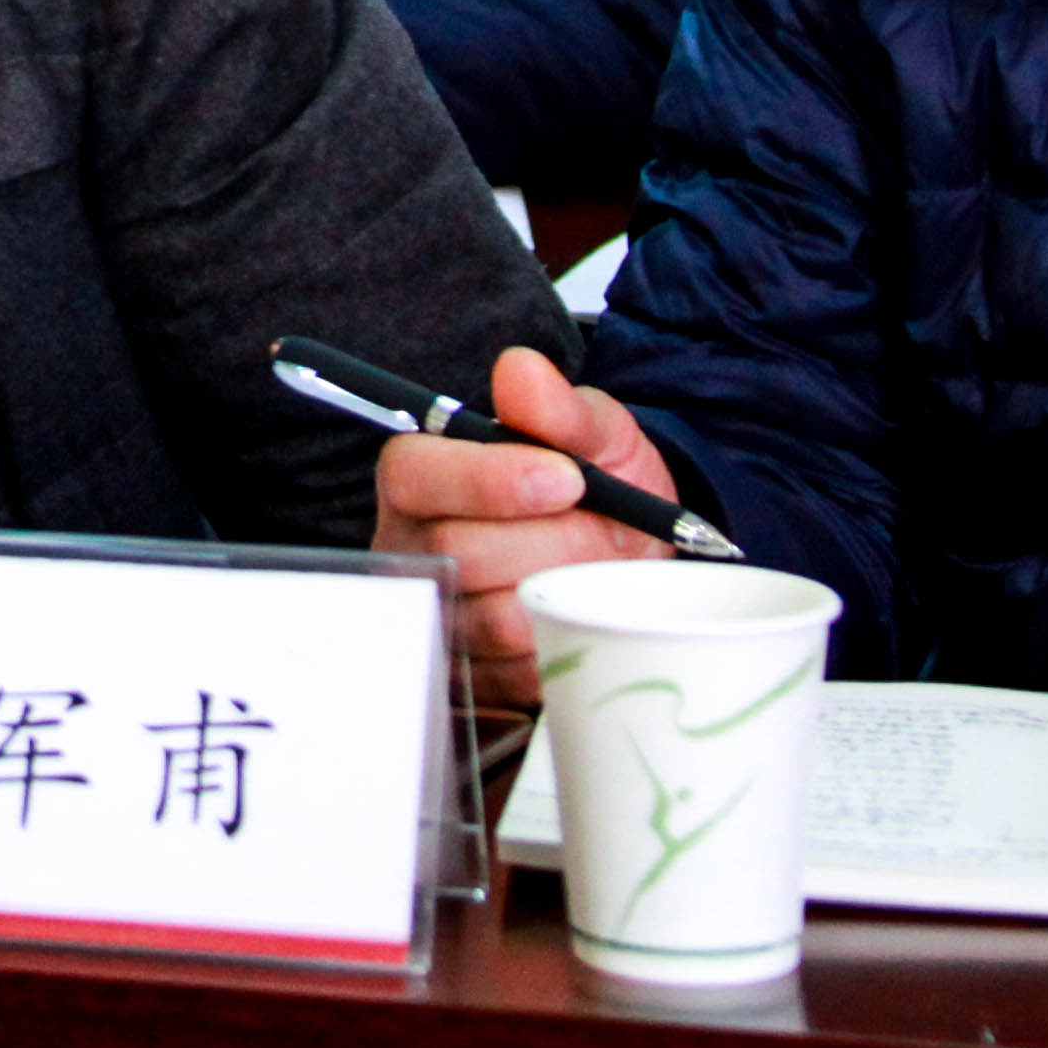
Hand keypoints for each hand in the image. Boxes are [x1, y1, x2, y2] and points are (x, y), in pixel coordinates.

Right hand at [375, 345, 689, 708]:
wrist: (634, 561)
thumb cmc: (600, 489)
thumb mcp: (597, 435)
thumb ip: (561, 407)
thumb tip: (520, 370)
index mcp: (421, 475)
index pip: (416, 472)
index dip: (487, 479)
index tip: (567, 479)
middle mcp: (413, 546)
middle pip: (459, 552)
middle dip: (555, 541)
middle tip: (609, 531)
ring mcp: (438, 615)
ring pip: (492, 618)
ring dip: (567, 592)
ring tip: (601, 570)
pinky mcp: (469, 677)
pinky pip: (516, 674)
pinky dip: (566, 641)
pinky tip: (585, 613)